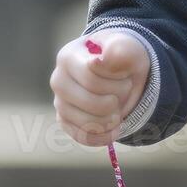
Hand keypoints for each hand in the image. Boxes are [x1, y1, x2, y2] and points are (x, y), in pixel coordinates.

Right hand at [51, 31, 148, 146]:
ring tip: (119, 106)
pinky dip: (105, 136)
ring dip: (112, 119)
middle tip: (125, 90)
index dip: (117, 82)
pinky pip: (84, 137)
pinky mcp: (65, 123)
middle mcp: (58, 81)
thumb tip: (97, 62)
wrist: (122, 73)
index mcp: (68, 57)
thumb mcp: (128, 48)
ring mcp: (60, 103)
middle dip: (117, 100)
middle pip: (91, 103)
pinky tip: (115, 126)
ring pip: (87, 124)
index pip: (92, 80)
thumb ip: (119, 50)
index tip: (126, 75)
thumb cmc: (123, 58)